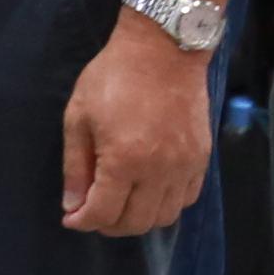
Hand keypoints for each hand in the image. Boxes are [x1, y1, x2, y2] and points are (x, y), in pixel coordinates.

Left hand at [59, 18, 216, 235]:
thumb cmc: (114, 77)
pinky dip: (165, 204)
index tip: (71, 218)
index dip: (83, 222)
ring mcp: (186, 166)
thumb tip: (72, 205)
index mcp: (124, 160)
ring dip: (138, 218)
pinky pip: (186, 199)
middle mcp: (160, 169)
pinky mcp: (202, 158)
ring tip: (120, 203)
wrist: (164, 49)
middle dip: (109, 225)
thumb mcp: (79, 117)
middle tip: (93, 212)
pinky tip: (147, 190)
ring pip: (164, 217)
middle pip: (136, 223)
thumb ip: (75, 166)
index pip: (104, 212)